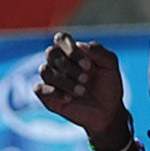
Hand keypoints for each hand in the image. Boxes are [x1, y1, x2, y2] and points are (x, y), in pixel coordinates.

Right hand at [35, 32, 128, 146]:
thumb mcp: (110, 66)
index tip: (88, 65)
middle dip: (69, 66)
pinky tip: (69, 98)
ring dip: (64, 80)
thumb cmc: (108, 85)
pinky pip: (39, 88)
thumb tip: (79, 45)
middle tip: (87, 79)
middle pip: (51, 53)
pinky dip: (53, 92)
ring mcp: (51, 78)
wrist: (109, 111)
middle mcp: (58, 62)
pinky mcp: (47, 95)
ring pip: (45, 70)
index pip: (61, 38)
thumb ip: (99, 51)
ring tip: (82, 91)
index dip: (71, 49)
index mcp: (72, 51)